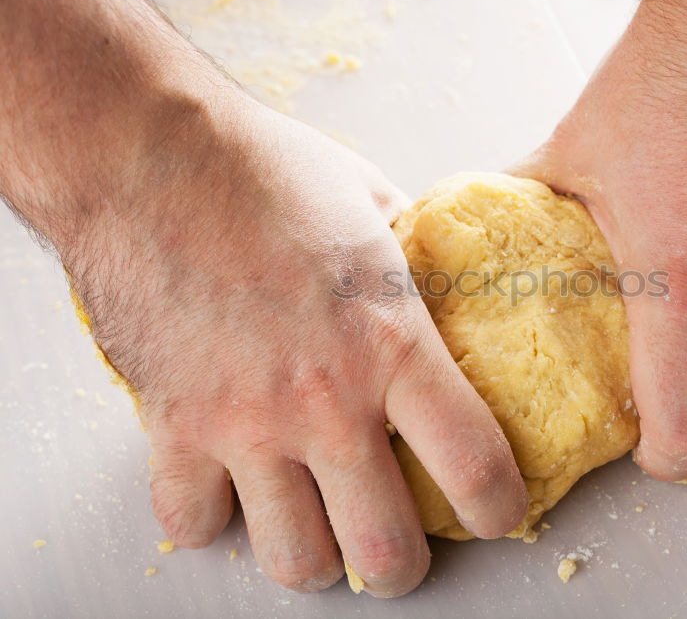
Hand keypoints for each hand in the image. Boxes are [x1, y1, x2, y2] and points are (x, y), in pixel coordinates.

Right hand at [72, 97, 527, 594]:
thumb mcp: (377, 207)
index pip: (474, 465)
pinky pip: (193, 523)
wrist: (151, 154)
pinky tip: (230, 486)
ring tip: (318, 528)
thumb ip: (415, 268)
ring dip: (315, 557)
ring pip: (295, 561)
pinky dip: (214, 518)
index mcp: (393, 344)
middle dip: (401, 568)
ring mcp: (246, 423)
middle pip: (384, 553)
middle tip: (398, 549)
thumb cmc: (267, 170)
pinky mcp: (174, 426)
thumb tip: (439, 290)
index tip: (496, 511)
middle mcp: (325, 400)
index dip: (498, 508)